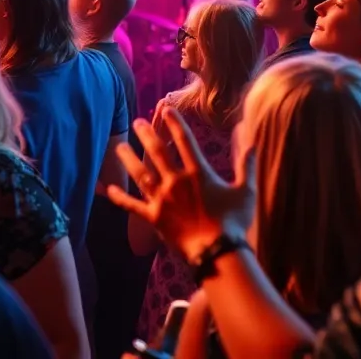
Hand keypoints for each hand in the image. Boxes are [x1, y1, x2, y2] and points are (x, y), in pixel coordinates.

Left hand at [106, 108, 254, 262]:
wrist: (217, 251)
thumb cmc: (234, 222)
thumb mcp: (246, 191)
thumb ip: (246, 165)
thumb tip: (252, 142)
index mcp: (198, 172)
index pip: (185, 141)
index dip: (175, 123)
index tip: (166, 109)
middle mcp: (177, 181)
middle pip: (158, 152)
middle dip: (146, 135)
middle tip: (136, 122)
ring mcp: (163, 199)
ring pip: (141, 174)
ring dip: (129, 159)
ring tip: (119, 147)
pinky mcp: (154, 217)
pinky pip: (133, 206)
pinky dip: (120, 198)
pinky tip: (108, 190)